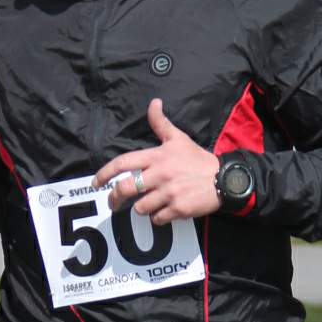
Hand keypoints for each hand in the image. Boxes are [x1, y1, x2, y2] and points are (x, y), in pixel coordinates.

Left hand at [94, 99, 219, 223]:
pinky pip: (157, 219)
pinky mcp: (178, 209)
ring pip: (140, 207)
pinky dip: (157, 218)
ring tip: (150, 204)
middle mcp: (160, 174)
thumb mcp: (179, 139)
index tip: (97, 183)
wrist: (224, 179)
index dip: (105, 173)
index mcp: (157, 157)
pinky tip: (164, 211)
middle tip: (114, 203)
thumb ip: (161, 123)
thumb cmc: (198, 160)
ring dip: (142, 208)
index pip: (123, 163)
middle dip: (115, 199)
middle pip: (125, 189)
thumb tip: (154, 103)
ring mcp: (168, 193)